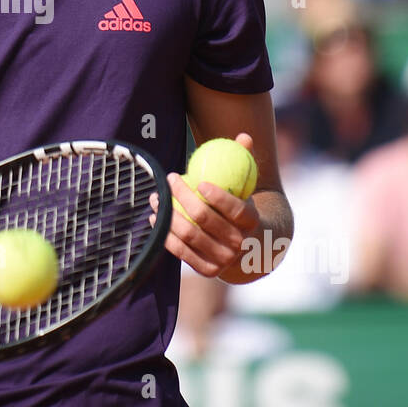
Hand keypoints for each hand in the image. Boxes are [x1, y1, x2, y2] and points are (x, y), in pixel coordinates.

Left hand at [149, 132, 264, 279]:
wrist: (251, 247)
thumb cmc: (243, 207)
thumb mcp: (250, 187)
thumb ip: (246, 161)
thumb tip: (243, 136)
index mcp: (252, 223)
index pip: (234, 209)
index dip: (216, 196)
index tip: (198, 180)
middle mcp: (239, 244)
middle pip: (204, 219)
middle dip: (183, 196)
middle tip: (170, 179)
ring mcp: (223, 260)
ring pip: (188, 234)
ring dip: (168, 213)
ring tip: (157, 196)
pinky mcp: (207, 270)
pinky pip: (180, 251)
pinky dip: (165, 233)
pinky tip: (155, 217)